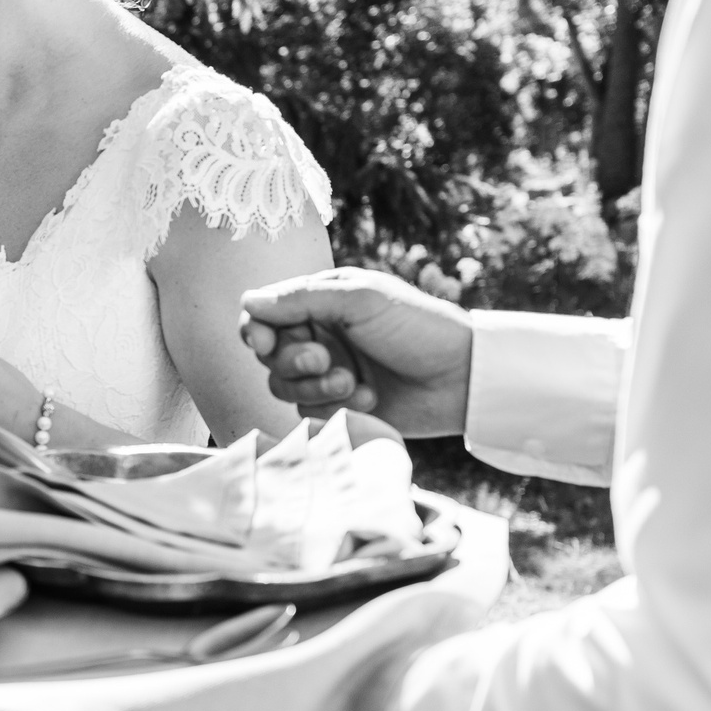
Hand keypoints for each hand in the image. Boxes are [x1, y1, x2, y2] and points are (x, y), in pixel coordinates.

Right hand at [236, 268, 472, 436]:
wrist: (463, 378)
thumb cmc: (418, 327)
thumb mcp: (361, 300)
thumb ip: (301, 298)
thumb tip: (247, 302)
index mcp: (321, 301)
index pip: (263, 314)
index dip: (257, 330)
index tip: (267, 343)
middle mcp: (318, 335)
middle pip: (269, 354)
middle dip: (292, 361)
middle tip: (324, 361)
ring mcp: (327, 372)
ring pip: (284, 386)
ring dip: (315, 387)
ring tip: (353, 384)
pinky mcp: (339, 405)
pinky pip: (310, 411)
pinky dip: (337, 406)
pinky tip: (371, 399)